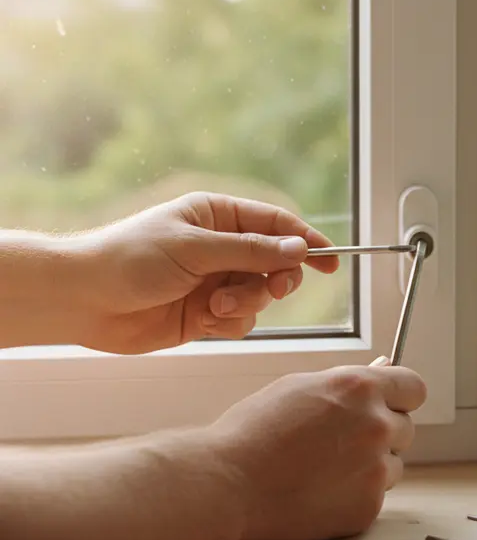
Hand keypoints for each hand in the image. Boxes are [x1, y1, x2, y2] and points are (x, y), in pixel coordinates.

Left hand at [73, 191, 339, 353]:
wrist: (83, 301)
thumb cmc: (129, 259)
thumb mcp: (196, 247)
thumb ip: (252, 251)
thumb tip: (298, 248)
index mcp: (218, 217)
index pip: (277, 224)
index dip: (307, 240)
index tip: (332, 261)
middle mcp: (221, 248)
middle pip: (276, 263)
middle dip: (277, 279)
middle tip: (273, 289)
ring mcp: (214, 282)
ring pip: (260, 296)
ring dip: (246, 304)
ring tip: (215, 307)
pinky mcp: (205, 314)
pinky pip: (241, 320)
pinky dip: (230, 323)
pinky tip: (204, 320)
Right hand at [204, 362, 427, 539]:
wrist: (225, 484)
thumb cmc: (255, 430)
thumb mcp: (301, 387)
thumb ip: (349, 381)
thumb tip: (384, 367)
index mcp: (361, 388)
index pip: (414, 387)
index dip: (401, 396)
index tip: (390, 404)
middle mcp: (376, 425)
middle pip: (406, 427)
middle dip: (383, 432)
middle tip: (342, 441)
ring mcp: (375, 470)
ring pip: (393, 464)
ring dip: (372, 465)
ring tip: (324, 469)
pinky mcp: (367, 508)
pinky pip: (376, 496)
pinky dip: (355, 495)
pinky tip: (319, 491)